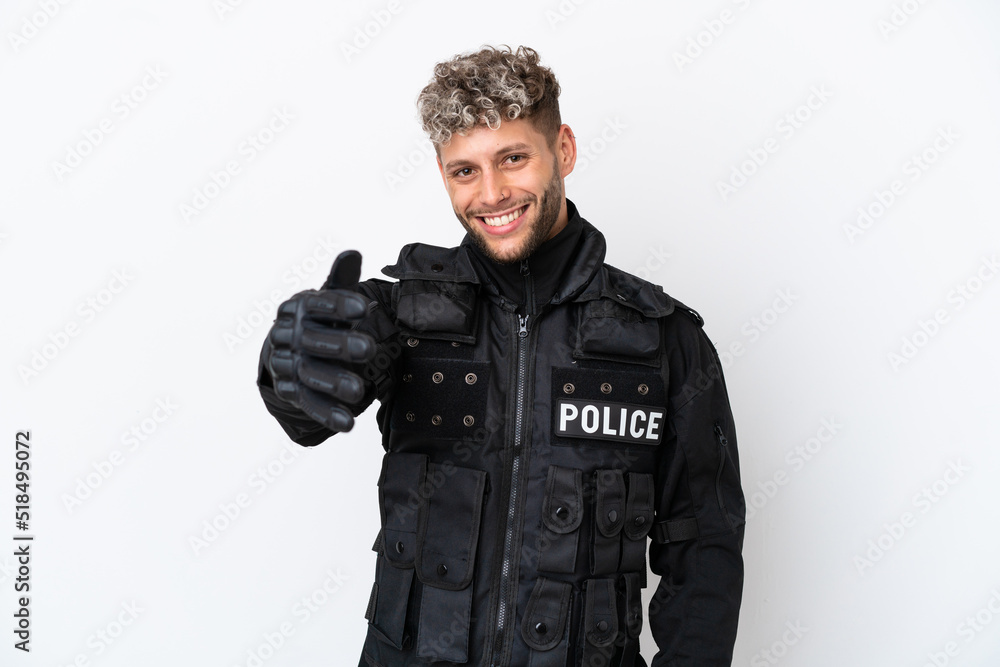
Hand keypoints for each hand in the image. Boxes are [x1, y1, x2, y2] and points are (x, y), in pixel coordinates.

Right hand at [265, 250, 376, 432]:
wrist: (287, 350)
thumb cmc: (317, 321)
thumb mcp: (327, 300)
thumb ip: (340, 280)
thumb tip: (352, 253)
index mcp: (298, 308)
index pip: (317, 304)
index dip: (339, 306)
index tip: (363, 308)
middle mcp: (287, 335)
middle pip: (313, 340)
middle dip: (340, 345)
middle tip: (370, 349)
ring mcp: (286, 364)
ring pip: (310, 374)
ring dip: (334, 383)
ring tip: (361, 391)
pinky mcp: (290, 390)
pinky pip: (308, 403)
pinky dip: (327, 413)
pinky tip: (347, 423)